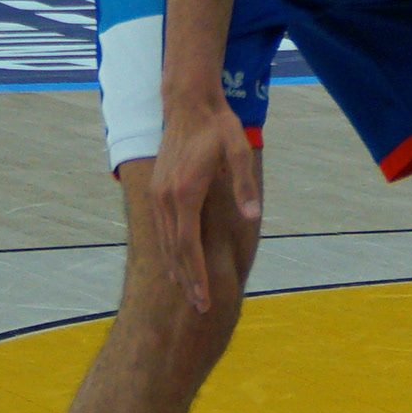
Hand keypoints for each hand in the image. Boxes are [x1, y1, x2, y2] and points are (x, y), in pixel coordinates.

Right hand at [146, 91, 258, 316]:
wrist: (188, 104)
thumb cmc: (218, 127)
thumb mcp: (239, 151)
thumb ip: (244, 186)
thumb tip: (254, 217)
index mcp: (185, 194)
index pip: (188, 246)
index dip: (196, 275)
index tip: (203, 298)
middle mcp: (166, 199)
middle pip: (174, 251)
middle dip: (187, 281)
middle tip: (199, 308)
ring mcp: (158, 196)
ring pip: (164, 242)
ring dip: (177, 269)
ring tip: (188, 293)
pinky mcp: (157, 191)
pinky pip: (161, 230)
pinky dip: (169, 251)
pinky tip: (176, 263)